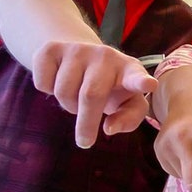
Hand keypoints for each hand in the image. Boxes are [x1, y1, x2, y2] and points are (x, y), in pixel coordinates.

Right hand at [31, 40, 156, 148]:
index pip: (136, 76)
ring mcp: (77, 49)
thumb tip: (109, 129)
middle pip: (91, 95)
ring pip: (63, 91)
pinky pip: (43, 83)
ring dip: (68, 105)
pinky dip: (48, 91)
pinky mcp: (52, 49)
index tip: (149, 85)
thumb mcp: (126, 102)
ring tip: (77, 99)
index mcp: (129, 70)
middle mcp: (105, 56)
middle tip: (85, 142)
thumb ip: (128, 119)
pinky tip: (58, 82)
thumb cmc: (111, 86)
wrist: (80, 55)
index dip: (141, 81)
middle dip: (86, 123)